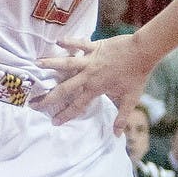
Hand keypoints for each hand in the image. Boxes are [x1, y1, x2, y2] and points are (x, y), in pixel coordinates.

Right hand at [34, 35, 154, 133]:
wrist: (143, 52)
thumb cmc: (137, 75)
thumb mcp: (131, 98)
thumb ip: (121, 117)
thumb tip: (116, 135)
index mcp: (96, 89)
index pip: (77, 105)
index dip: (65, 115)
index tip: (54, 122)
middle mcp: (89, 75)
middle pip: (65, 88)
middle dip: (49, 97)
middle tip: (34, 103)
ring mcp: (90, 60)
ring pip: (66, 63)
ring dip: (51, 64)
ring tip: (36, 64)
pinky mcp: (95, 46)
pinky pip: (79, 43)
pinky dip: (69, 41)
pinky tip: (58, 41)